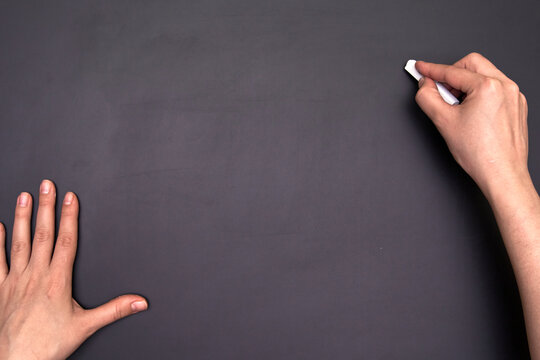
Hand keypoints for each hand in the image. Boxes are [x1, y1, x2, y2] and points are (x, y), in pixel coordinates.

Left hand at [0, 180, 147, 359]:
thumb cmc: (48, 344)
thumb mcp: (87, 326)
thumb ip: (115, 310)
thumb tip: (139, 302)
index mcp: (57, 281)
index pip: (66, 241)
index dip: (69, 217)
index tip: (70, 197)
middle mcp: (35, 276)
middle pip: (42, 234)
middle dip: (46, 207)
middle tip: (46, 185)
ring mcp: (15, 281)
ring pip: (19, 243)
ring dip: (22, 218)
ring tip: (24, 196)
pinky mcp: (0, 290)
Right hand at [414, 52, 529, 198]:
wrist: (501, 174)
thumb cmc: (480, 154)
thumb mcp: (443, 122)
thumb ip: (427, 97)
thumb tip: (425, 85)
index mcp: (488, 86)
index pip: (452, 71)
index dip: (432, 69)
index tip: (421, 68)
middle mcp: (505, 86)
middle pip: (472, 64)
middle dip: (452, 73)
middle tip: (440, 89)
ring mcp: (515, 95)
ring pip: (485, 74)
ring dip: (466, 84)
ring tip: (456, 106)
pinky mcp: (517, 106)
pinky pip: (496, 88)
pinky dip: (479, 93)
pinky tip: (471, 112)